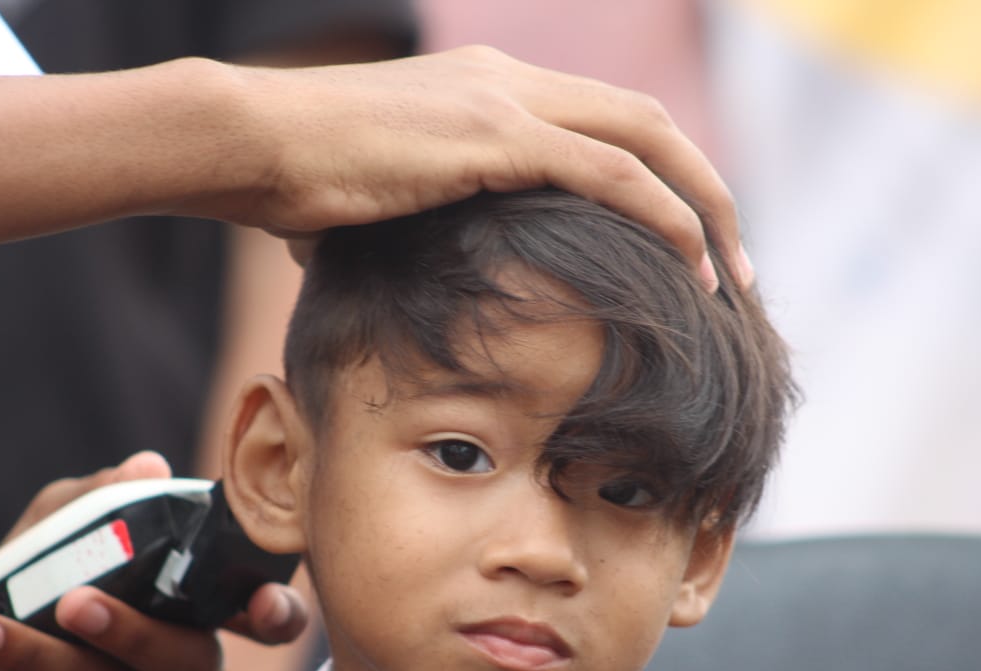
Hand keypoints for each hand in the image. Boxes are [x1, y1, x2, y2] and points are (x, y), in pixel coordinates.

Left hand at [0, 451, 306, 670]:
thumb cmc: (36, 590)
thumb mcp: (60, 531)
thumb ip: (102, 499)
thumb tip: (148, 467)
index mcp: (196, 612)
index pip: (264, 618)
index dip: (278, 612)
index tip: (262, 603)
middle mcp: (181, 668)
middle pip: (184, 659)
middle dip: (129, 631)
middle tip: (73, 601)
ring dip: (33, 652)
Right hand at [220, 46, 747, 288]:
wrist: (245, 143)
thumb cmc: (290, 178)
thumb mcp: (367, 199)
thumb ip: (401, 219)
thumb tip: (374, 265)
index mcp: (488, 92)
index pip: (603, 125)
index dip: (659, 179)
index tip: (685, 242)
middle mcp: (509, 82)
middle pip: (648, 123)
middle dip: (706, 191)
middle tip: (735, 263)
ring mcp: (505, 101)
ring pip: (647, 139)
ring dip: (703, 208)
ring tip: (732, 278)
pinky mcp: (494, 136)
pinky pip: (609, 172)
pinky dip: (662, 216)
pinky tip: (689, 267)